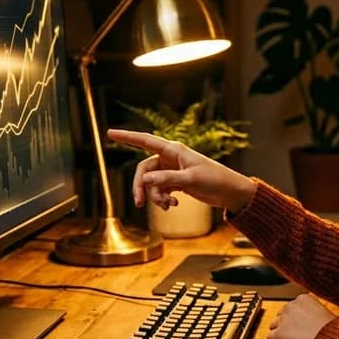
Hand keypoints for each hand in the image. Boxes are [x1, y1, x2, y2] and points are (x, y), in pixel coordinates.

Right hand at [106, 129, 255, 212]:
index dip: (126, 137)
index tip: (109, 133)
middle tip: (140, 204)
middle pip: (144, 170)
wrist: (229, 192)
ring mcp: (172, 171)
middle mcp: (170, 158)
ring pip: (151, 183)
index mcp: (173, 150)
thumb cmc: (214, 179)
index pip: (145, 141)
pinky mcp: (176, 182)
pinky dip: (163, 199)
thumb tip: (145, 179)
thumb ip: (167, 179)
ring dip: (156, 196)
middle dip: (141, 187)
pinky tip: (174, 204)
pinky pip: (160, 190)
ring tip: (169, 205)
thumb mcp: (190, 179)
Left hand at [266, 294, 336, 338]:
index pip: (291, 306)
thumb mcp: (325, 313)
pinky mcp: (278, 335)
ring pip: (273, 325)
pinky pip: (270, 338)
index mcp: (303, 298)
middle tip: (296, 333)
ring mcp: (283, 320)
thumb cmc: (333, 330)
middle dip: (286, 323)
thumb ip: (313, 312)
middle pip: (280, 314)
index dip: (296, 317)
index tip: (301, 324)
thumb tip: (310, 318)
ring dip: (280, 332)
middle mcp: (290, 306)